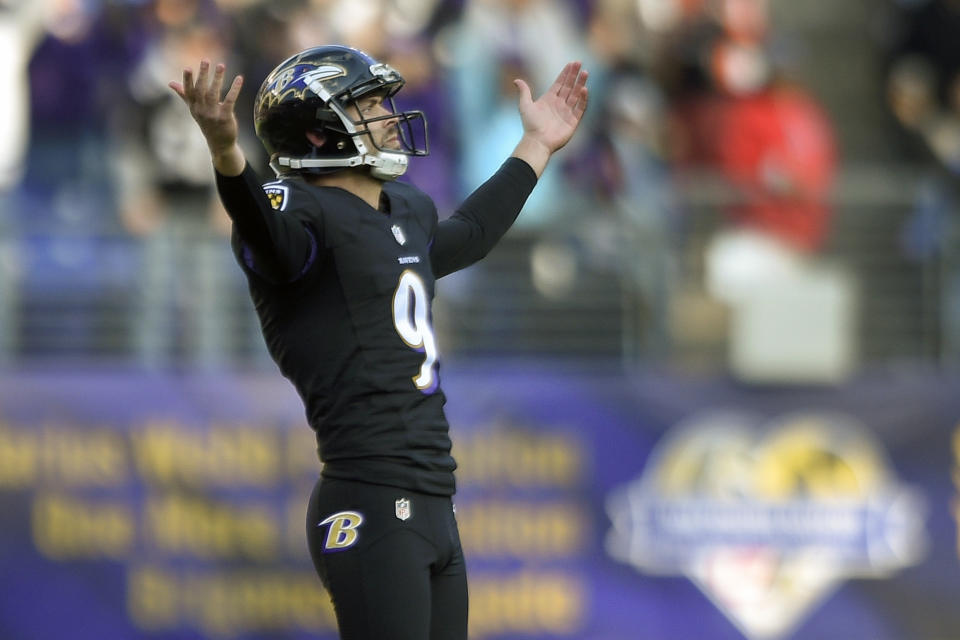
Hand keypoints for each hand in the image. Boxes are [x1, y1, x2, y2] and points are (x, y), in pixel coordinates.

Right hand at [169, 60, 245, 174]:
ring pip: (214, 93)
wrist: (219, 143)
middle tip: (206, 60)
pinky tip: (239, 78)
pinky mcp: (225, 117)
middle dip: (203, 75)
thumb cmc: (207, 123)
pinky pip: (230, 100)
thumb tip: (170, 83)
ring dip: (218, 78)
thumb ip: (184, 94)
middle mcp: (201, 110)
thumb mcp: (194, 109)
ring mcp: (213, 114)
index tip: (187, 68)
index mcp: (193, 107)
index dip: (187, 80)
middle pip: (201, 90)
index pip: (189, 91)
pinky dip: (235, 89)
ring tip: (221, 65)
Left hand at [511, 62, 588, 175]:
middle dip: (574, 75)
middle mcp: (559, 105)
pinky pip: (580, 108)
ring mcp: (566, 113)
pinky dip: (583, 99)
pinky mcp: (573, 122)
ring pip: (576, 95)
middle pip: (569, 87)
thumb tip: (516, 80)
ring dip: (580, 84)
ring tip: (585, 72)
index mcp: (549, 99)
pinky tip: (585, 89)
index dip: (565, 74)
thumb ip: (524, 92)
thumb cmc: (530, 125)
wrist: (537, 141)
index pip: (559, 83)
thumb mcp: (525, 105)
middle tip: (580, 63)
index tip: (572, 63)